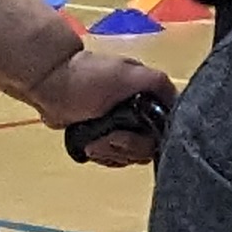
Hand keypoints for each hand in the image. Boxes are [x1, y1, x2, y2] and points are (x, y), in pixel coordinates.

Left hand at [27, 44, 174, 165]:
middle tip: (109, 137)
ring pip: (131, 155)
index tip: (137, 135)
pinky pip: (114, 157)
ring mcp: (120, 127)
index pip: (167, 129)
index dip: (156, 139)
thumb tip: (181, 103)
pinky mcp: (103, 138)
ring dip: (112, 152)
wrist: (50, 84)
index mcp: (149, 99)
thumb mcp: (130, 73)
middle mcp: (139, 114)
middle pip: (149, 147)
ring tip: (94, 141)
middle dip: (128, 147)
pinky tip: (91, 147)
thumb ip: (159, 84)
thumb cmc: (89, 77)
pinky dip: (103, 156)